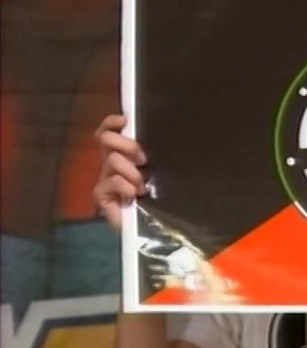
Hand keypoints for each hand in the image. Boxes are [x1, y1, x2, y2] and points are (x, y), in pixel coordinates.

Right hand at [93, 114, 147, 230]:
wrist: (147, 227)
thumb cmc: (156, 198)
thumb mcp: (157, 172)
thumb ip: (153, 157)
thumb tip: (165, 136)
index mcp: (122, 155)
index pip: (109, 131)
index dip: (112, 122)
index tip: (125, 119)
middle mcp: (110, 164)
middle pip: (106, 139)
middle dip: (127, 144)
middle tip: (143, 160)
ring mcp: (103, 179)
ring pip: (112, 159)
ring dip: (131, 172)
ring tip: (141, 187)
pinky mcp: (100, 195)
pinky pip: (112, 180)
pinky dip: (125, 186)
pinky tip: (133, 196)